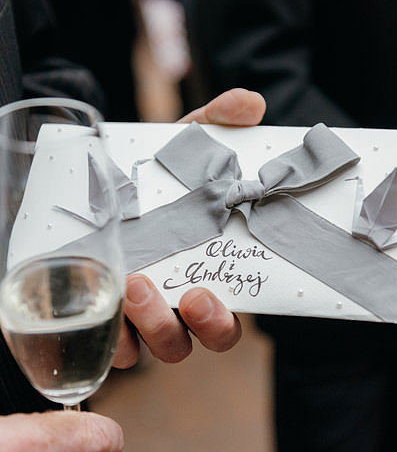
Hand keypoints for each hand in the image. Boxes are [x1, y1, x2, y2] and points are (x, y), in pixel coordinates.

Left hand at [112, 88, 264, 366]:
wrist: (91, 174)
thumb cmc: (154, 170)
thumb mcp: (184, 142)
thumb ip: (218, 122)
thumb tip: (250, 104)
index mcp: (205, 277)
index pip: (224, 322)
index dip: (218, 322)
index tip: (203, 295)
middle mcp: (173, 304)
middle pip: (189, 342)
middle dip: (179, 327)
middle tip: (161, 289)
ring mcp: (134, 314)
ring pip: (147, 348)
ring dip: (141, 327)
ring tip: (127, 281)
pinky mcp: (97, 315)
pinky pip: (101, 344)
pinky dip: (100, 334)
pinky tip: (93, 302)